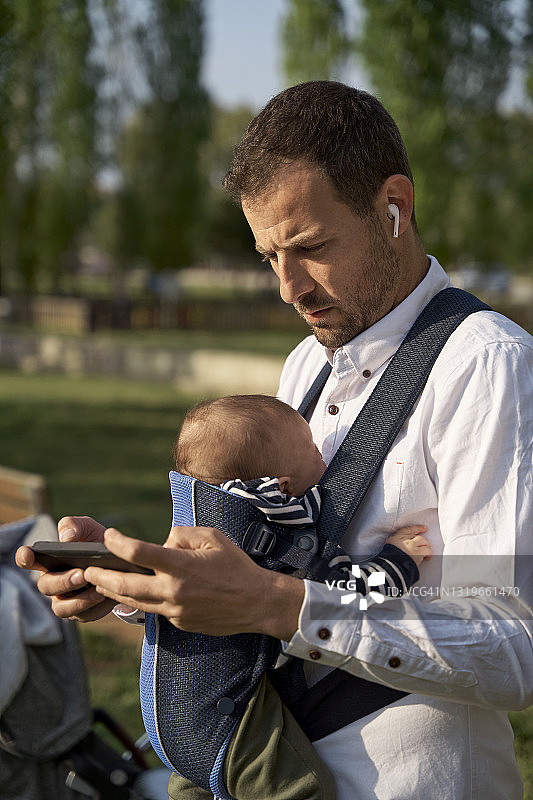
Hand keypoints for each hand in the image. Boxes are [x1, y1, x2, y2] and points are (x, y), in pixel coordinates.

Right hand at [15, 516, 116, 621]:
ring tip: (98, 589)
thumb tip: (66, 539)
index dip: (25, 557)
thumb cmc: (97, 543)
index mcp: (49, 560)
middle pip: (45, 587)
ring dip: (79, 600)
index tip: (28, 553)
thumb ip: (75, 526)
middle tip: (82, 574)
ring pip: (62, 608)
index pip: (28, 559)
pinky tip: (106, 597)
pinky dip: (94, 608)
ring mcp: (65, 599)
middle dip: (63, 581)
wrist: (120, 562)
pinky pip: (83, 616)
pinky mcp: (81, 612)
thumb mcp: (89, 528)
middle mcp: (53, 581)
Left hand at [84, 526, 304, 639]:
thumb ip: (182, 534)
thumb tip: (163, 542)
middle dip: (102, 576)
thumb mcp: (212, 537)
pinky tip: (134, 593)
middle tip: (88, 569)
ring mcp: (175, 610)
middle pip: (126, 585)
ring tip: (100, 583)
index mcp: (181, 566)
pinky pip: (154, 610)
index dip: (118, 543)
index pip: (139, 553)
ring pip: (135, 602)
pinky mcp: (179, 623)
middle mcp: (173, 590)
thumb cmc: (236, 566)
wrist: (257, 602)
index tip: (109, 536)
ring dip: (114, 593)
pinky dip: (142, 601)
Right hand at [386, 524, 431, 566]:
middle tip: (426, 546)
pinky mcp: (418, 555)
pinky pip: (427, 552)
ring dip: (427, 549)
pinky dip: (428, 556)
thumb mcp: (390, 548)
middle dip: (424, 542)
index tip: (424, 528)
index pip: (409, 530)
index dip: (417, 529)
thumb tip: (406, 544)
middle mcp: (405, 541)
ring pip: (425, 544)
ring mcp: (412, 547)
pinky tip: (426, 559)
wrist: (390, 570)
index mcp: (396, 538)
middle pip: (420, 537)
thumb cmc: (389, 561)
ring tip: (427, 555)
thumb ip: (398, 543)